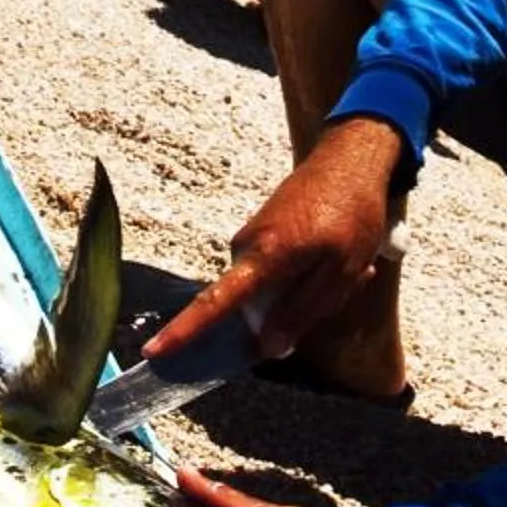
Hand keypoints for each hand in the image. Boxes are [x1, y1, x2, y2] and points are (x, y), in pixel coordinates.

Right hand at [139, 118, 402, 363]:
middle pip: (255, 306)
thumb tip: (267, 347)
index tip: (153, 349)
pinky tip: (335, 253)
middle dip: (295, 309)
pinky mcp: (258, 231)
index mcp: (265, 255)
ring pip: (270, 290)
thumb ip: (301, 312)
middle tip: (343, 281)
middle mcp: (246, 245)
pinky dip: (304, 272)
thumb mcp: (340, 271)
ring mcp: (250, 236)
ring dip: (306, 287)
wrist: (350, 157)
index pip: (217, 302)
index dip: (184, 330)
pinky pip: (273, 271)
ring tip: (342, 260)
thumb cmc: (353, 214)